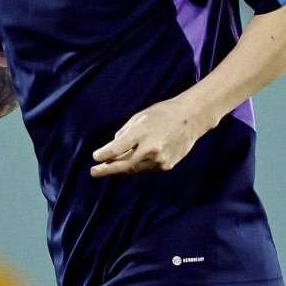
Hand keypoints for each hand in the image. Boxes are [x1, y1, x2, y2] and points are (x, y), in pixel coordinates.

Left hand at [90, 98, 207, 177]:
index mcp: (141, 132)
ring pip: (134, 168)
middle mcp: (150, 148)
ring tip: (112, 164)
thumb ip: (125, 133)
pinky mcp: (166, 166)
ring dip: (122, 167)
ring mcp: (159, 159)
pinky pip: (146, 168)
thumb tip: (113, 148)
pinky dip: (138, 165)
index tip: (95, 157)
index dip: (104, 154)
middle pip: (124, 164)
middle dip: (107, 169)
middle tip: (93, 172)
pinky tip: (136, 158)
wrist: (191, 119)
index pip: (117, 147)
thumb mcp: (139, 116)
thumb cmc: (162, 114)